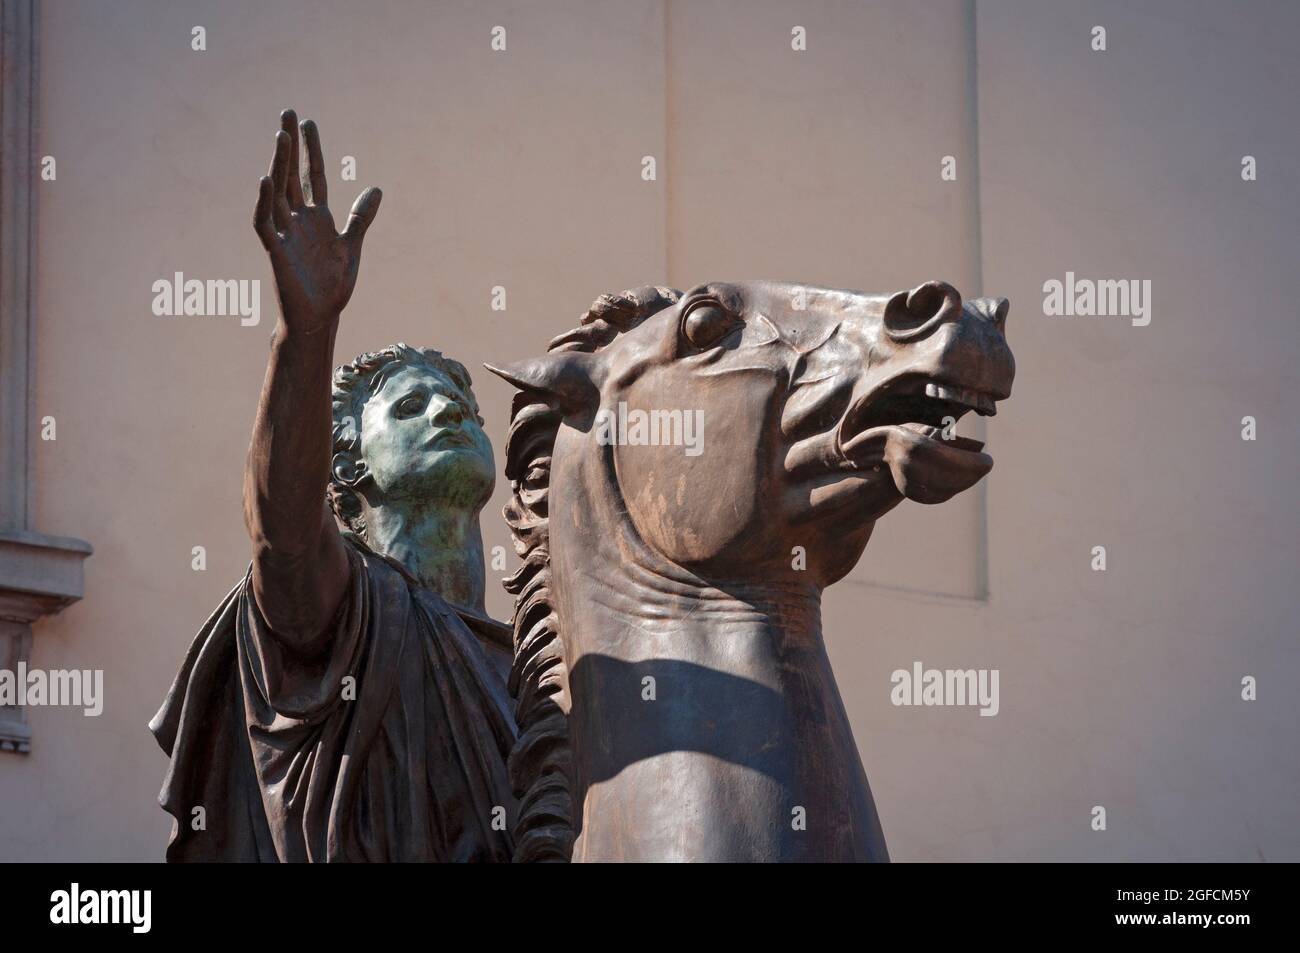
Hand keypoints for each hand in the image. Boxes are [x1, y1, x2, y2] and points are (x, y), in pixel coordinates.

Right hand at [253, 109, 381, 332]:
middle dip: (290, 145)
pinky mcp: (276, 251)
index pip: (314, 176)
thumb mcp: (351, 246)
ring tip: (281, 136)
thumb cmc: (331, 286)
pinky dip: (264, 202)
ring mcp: (286, 233)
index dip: (313, 150)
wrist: (321, 317)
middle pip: (292, 175)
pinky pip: (265, 223)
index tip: (309, 122)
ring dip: (278, 165)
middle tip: (288, 113)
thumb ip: (360, 218)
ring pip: (278, 192)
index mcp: (318, 218)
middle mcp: (299, 220)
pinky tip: (265, 180)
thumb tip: (376, 189)